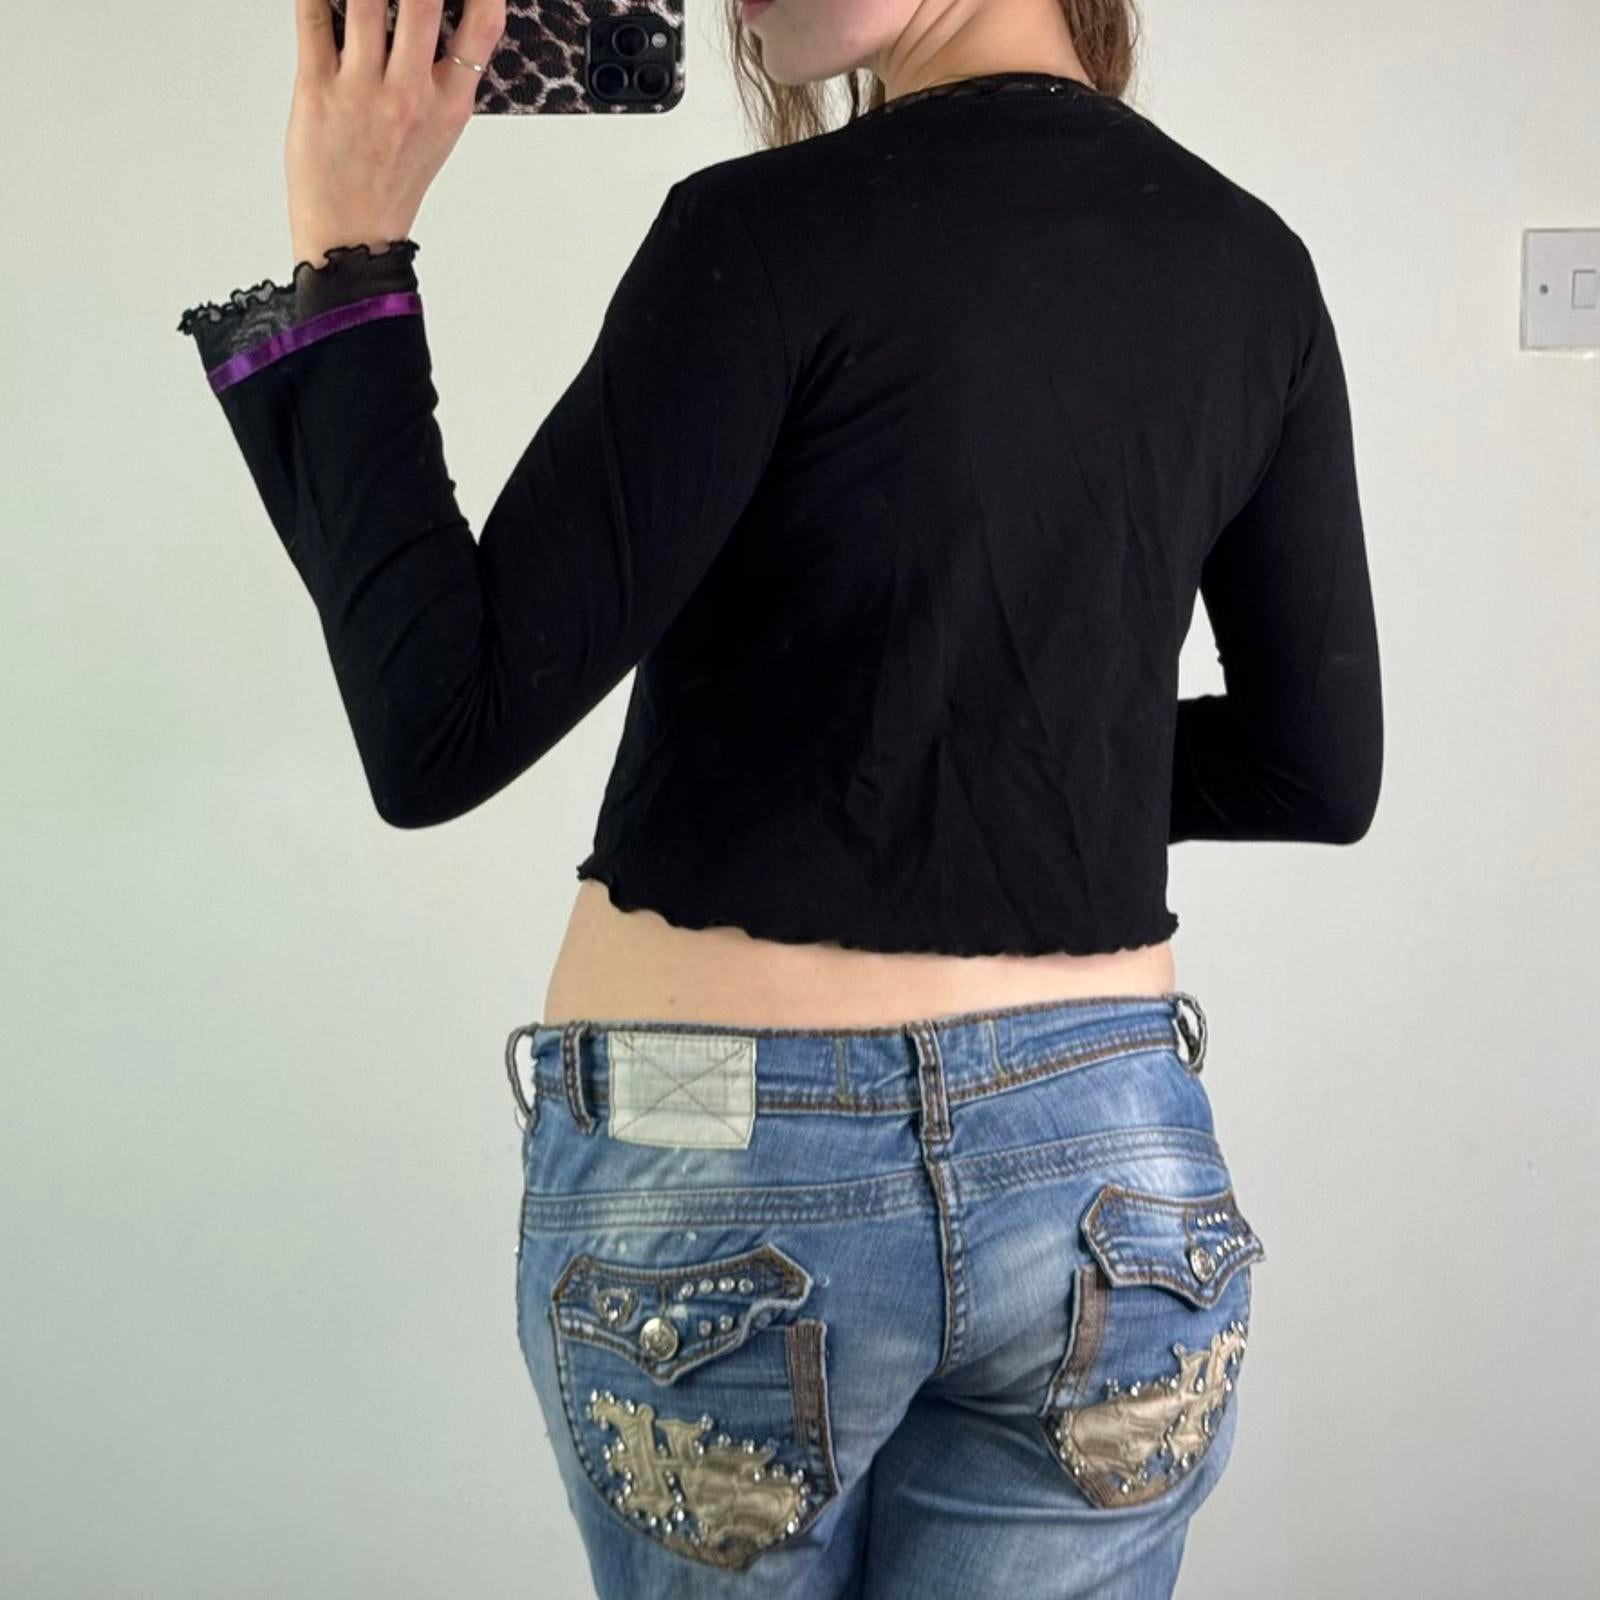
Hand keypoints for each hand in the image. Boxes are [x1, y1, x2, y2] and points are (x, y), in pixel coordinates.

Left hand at [286, 0, 506, 267]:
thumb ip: (445, 76)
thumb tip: (445, 17)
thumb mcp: (439, 134)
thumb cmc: (392, 184)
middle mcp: (409, 94)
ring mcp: (361, 90)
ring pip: (364, 0)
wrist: (351, 237)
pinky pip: (312, 15)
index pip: (483, 26)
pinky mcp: (316, 87)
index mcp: (448, 104)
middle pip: (423, 0)